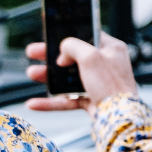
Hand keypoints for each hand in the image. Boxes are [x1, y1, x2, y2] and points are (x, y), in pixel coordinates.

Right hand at [24, 32, 138, 113]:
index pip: (88, 36)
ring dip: (48, 77)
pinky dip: (50, 101)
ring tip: (32, 73)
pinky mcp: (91, 100)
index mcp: (111, 49)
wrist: (120, 117)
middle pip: (72, 57)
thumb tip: (62, 53)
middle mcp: (105, 65)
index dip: (69, 35)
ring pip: (67, 78)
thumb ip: (73, 46)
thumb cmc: (111, 85)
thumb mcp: (90, 56)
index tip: (52, 34)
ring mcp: (97, 83)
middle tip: (33, 51)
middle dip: (50, 56)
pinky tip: (34, 103)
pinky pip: (67, 99)